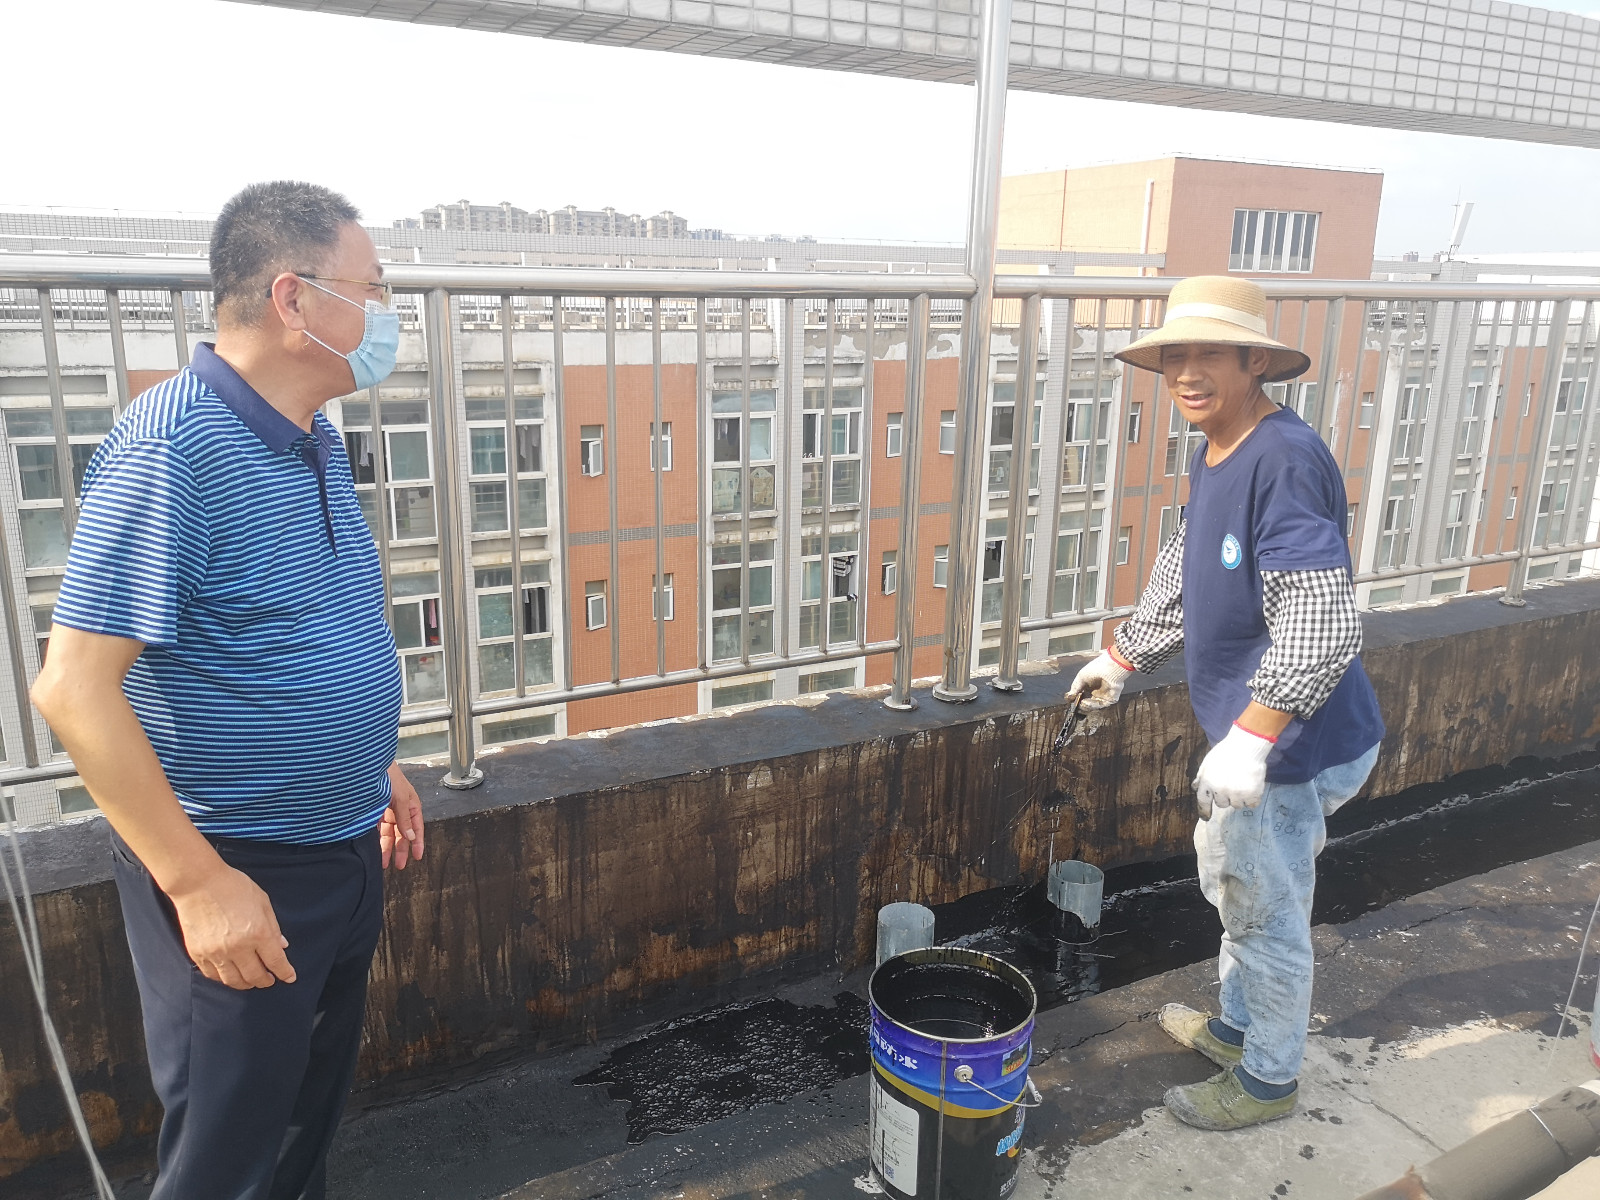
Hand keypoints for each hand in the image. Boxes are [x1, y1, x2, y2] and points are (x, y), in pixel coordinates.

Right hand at [167, 866, 295, 989]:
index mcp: (258, 933)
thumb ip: (273, 926)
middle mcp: (238, 947)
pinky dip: (224, 979)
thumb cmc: (232, 887)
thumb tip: (282, 946)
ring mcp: (217, 952)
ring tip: (251, 980)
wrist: (198, 883)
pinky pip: (213, 975)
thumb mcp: (262, 901)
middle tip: (269, 979)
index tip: (290, 977)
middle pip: (255, 976)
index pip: (276, 961)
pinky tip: (230, 974)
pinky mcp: (199, 954)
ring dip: (246, 984)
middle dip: (266, 981)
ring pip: (234, 981)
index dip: (285, 973)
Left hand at [380, 761, 424, 870]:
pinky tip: (375, 848)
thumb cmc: (389, 775)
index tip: (418, 857)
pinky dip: (377, 839)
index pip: (416, 828)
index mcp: (411, 805)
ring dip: (387, 847)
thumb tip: (411, 836)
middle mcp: (399, 809)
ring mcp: (386, 811)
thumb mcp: (400, 797)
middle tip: (399, 865)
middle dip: (401, 849)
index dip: (418, 843)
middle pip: (402, 833)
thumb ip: (405, 818)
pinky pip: (377, 829)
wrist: (367, 765)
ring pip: (388, 833)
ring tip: (384, 862)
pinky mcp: (373, 811)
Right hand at [1069, 648, 1133, 708]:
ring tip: (1081, 703)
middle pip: (1087, 702)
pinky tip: (1087, 702)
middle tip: (1076, 704)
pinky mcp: (1111, 699)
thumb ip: (1075, 687)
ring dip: (1086, 705)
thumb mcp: (1081, 676)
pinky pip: (1101, 705)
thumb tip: (1069, 697)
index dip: (1076, 698)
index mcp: (1090, 685)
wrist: (1110, 668)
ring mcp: (1104, 696)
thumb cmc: (1095, 669)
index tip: (1071, 700)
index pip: (1082, 695)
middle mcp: (1097, 691)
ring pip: (1093, 705)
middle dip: (1081, 704)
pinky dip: (1093, 705)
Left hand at [1193, 723, 1274, 817]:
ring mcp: (1236, 794)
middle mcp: (1220, 791)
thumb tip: (1195, 788)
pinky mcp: (1252, 795)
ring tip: (1243, 784)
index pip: (1203, 801)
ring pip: (1237, 805)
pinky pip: (1251, 804)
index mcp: (1208, 782)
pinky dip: (1252, 799)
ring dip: (1239, 798)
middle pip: (1222, 804)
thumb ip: (1202, 776)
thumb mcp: (1208, 762)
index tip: (1206, 817)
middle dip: (1225, 797)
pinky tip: (1253, 788)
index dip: (1204, 810)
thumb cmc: (1226, 752)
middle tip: (1232, 785)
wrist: (1247, 747)